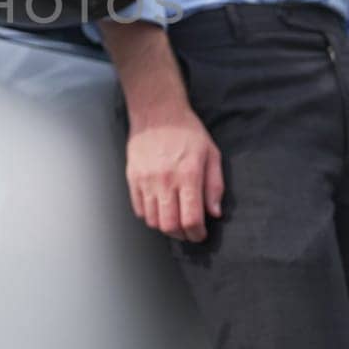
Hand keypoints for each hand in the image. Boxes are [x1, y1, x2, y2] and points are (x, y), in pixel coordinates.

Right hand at [126, 110, 223, 241]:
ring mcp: (146, 180)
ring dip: (165, 227)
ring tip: (174, 222)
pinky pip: (139, 209)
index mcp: (188, 175)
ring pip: (153, 220)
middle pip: (170, 225)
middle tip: (188, 232)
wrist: (157, 113)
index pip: (191, 218)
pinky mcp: (133, 178)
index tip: (200, 233)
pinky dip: (150, 216)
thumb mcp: (211, 154)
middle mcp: (165, 180)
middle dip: (182, 235)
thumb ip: (214, 185)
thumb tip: (214, 213)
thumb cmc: (187, 131)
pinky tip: (160, 209)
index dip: (197, 233)